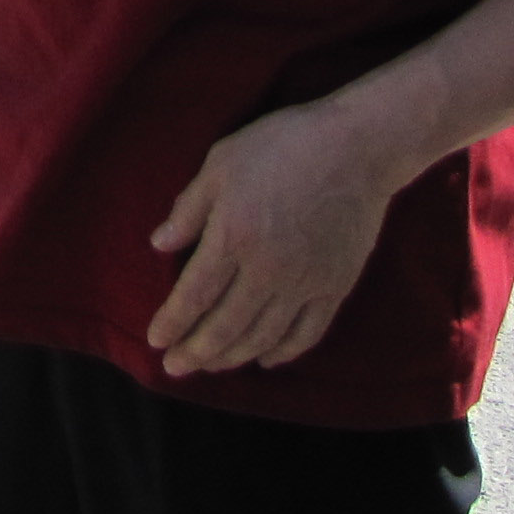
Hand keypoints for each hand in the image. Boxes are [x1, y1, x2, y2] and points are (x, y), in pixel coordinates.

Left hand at [145, 101, 404, 377]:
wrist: (358, 146)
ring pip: (263, 337)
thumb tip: (158, 245)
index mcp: (234, 235)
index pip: (194, 295)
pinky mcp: (335, 285)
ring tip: (211, 366)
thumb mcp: (222, 162)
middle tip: (175, 368)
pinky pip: (307, 333)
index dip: (173, 323)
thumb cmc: (283, 144)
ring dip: (233, 357)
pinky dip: (283, 352)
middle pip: (225, 326)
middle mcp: (268, 268)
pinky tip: (264, 358)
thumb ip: (189, 208)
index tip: (155, 341)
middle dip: (195, 352)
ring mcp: (305, 281)